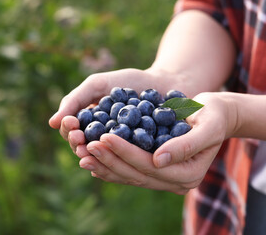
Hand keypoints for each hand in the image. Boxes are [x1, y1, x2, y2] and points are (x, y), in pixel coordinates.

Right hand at [49, 68, 185, 152]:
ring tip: (92, 150)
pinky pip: (125, 161)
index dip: (68, 130)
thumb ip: (75, 100)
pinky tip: (116, 160)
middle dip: (78, 144)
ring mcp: (119, 149)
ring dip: (94, 155)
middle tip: (79, 139)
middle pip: (83, 148)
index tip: (71, 124)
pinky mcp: (138, 156)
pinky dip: (118, 160)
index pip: (70, 133)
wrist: (164, 83)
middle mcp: (101, 140)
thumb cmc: (129, 82)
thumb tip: (50, 123)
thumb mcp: (97, 85)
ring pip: (101, 158)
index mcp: (88, 125)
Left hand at [78, 92, 238, 193]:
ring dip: (104, 166)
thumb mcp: (207, 126)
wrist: (215, 117)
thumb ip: (186, 145)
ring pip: (129, 177)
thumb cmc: (213, 116)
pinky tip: (93, 160)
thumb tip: (157, 160)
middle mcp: (175, 183)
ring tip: (82, 154)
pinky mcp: (154, 173)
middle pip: (135, 174)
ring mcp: (164, 180)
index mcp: (188, 174)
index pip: (149, 166)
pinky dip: (110, 167)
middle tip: (86, 145)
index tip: (104, 137)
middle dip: (109, 159)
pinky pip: (129, 173)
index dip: (125, 152)